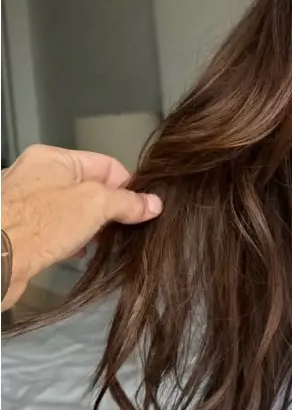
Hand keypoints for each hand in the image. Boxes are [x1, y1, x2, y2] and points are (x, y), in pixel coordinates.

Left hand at [1, 144, 161, 307]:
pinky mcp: (18, 227)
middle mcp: (36, 174)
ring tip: (104, 243)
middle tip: (126, 229)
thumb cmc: (43, 223)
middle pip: (89, 187)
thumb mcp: (95, 206)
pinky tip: (77, 252)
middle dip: (110, 208)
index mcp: (53, 158)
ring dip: (91, 225)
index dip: (129, 186)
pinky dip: (70, 237)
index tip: (143, 210)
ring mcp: (25, 201)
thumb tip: (154, 204)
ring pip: (73, 208)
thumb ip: (128, 202)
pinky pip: (55, 227)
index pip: (106, 165)